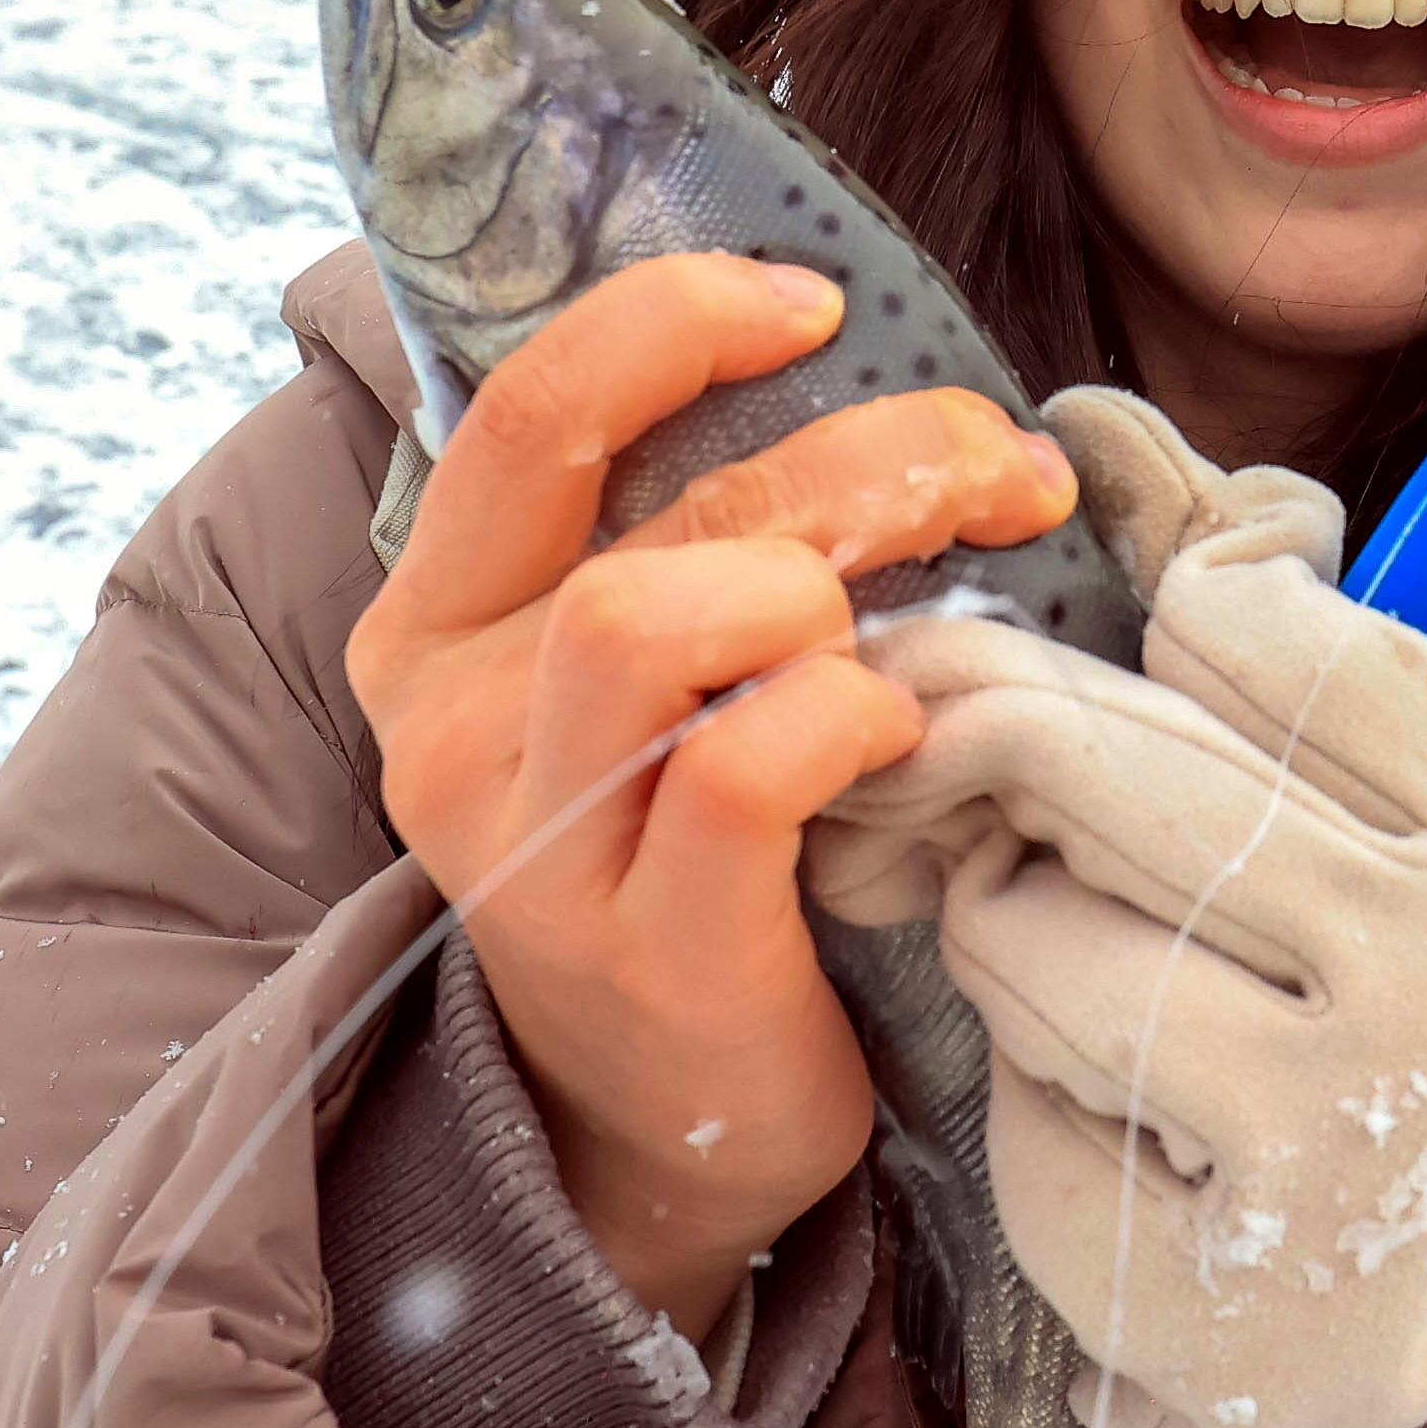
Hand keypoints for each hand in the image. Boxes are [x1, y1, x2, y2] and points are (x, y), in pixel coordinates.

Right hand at [344, 254, 1080, 1332]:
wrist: (662, 1124)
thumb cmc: (686, 852)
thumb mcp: (639, 679)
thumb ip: (687, 529)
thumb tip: (850, 352)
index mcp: (436, 622)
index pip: (530, 412)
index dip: (676, 319)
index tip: (816, 302)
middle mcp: (449, 726)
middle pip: (642, 507)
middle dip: (854, 453)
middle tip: (990, 465)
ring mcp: (531, 846)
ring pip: (652, 619)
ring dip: (824, 583)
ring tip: (908, 623)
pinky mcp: (643, 947)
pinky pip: (744, 769)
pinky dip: (849, 716)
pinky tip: (902, 735)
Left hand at [812, 390, 1426, 1427]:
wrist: (1374, 1312)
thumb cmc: (1334, 1002)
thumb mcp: (1329, 796)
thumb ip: (1230, 599)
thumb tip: (1083, 412)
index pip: (1246, 615)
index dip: (1150, 641)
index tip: (1152, 697)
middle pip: (1100, 745)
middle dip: (995, 758)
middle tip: (949, 778)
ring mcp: (1351, 1086)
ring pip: (1030, 891)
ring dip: (1002, 915)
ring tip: (1078, 964)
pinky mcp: (1219, 1206)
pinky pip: (1021, 1026)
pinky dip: (1016, 1037)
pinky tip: (1094, 1085)